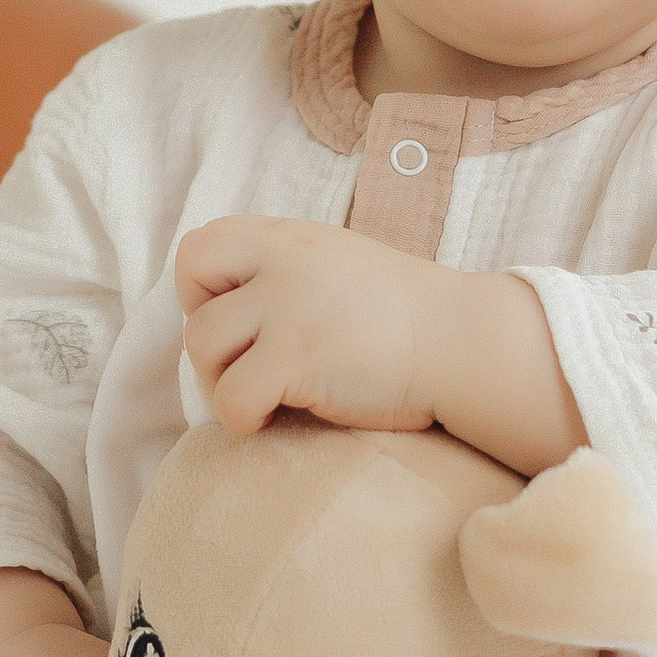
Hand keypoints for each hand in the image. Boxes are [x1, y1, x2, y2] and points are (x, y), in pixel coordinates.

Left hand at [175, 216, 436, 435]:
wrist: (464, 342)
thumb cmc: (408, 318)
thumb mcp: (339, 264)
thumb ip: (287, 271)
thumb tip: (234, 310)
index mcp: (290, 238)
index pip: (199, 246)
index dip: (201, 291)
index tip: (239, 324)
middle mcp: (282, 263)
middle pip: (192, 293)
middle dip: (208, 341)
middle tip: (246, 366)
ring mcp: (287, 309)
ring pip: (203, 346)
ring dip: (224, 382)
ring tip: (267, 398)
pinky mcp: (296, 358)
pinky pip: (230, 397)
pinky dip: (244, 418)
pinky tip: (279, 418)